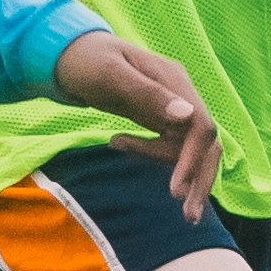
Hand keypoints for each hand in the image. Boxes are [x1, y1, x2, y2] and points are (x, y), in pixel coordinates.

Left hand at [51, 30, 222, 216]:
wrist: (64, 52)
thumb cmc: (85, 59)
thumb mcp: (110, 75)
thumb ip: (147, 95)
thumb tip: (187, 117)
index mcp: (174, 80)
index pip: (201, 125)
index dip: (193, 160)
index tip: (175, 192)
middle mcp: (179, 93)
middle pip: (205, 142)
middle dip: (200, 179)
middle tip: (189, 217)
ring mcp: (170, 106)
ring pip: (191, 148)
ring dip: (184, 176)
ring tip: (170, 202)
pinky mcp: (157, 116)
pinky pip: (168, 144)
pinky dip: (152, 155)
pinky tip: (118, 144)